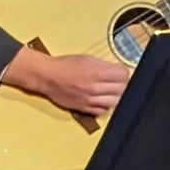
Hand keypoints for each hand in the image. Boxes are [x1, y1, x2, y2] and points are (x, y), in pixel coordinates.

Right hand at [4, 47, 131, 115]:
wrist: (46, 76)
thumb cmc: (64, 65)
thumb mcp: (87, 58)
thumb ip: (104, 65)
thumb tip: (117, 69)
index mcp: (97, 72)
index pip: (123, 75)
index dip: (123, 72)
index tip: (120, 72)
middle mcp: (95, 87)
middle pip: (122, 89)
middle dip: (121, 84)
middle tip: (116, 81)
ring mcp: (90, 99)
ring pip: (115, 101)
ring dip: (116, 95)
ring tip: (111, 91)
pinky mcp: (84, 108)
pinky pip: (103, 111)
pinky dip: (105, 105)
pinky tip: (102, 99)